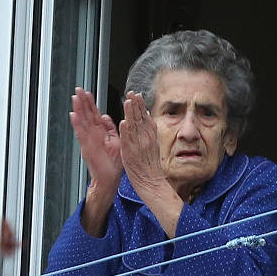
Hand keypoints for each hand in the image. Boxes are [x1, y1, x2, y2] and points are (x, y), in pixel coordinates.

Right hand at [69, 87, 121, 194]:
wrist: (110, 179)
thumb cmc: (113, 162)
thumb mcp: (115, 141)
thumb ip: (110, 128)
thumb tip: (106, 116)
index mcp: (101, 132)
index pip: (94, 114)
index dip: (90, 103)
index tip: (87, 92)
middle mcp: (93, 135)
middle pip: (86, 115)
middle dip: (82, 102)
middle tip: (78, 90)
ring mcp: (89, 140)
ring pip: (82, 122)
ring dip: (78, 109)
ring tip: (75, 98)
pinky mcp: (87, 147)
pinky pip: (82, 134)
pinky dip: (77, 125)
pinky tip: (74, 116)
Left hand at [119, 91, 182, 237]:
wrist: (151, 183)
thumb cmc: (150, 166)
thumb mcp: (152, 145)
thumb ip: (149, 132)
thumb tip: (147, 118)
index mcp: (150, 136)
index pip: (145, 117)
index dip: (140, 105)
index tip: (136, 95)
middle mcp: (145, 139)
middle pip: (140, 118)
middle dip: (135, 105)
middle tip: (132, 93)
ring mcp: (139, 145)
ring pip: (134, 126)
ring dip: (131, 113)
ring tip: (127, 101)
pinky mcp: (132, 153)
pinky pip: (128, 140)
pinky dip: (126, 131)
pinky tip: (124, 122)